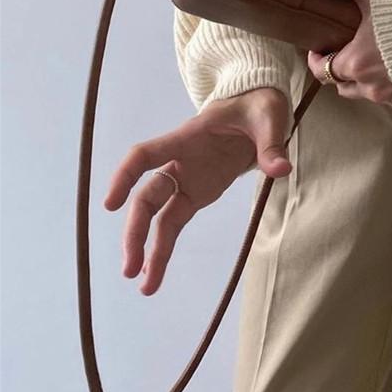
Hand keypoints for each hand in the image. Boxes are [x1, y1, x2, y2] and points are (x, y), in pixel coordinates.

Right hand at [104, 86, 291, 293]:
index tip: (110, 205)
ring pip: (157, 217)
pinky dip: (164, 248)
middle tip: (130, 268)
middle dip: (136, 232)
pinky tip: (155, 273)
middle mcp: (178, 162)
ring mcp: (184, 181)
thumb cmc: (256, 106)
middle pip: (147, 198)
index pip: (146, 155)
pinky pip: (173, 223)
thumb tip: (280, 168)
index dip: (125, 176)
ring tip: (143, 286)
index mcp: (187, 139)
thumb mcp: (268, 117)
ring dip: (147, 250)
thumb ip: (270, 144)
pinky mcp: (195, 195)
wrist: (256, 107)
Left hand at [291, 0, 391, 110]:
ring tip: (370, 55)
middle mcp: (373, 87)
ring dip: (363, 79)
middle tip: (344, 49)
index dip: (317, 58)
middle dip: (339, 70)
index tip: (320, 46)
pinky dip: (389, 84)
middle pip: (343, 87)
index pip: (322, 71)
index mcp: (355, 64)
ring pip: (368, 94)